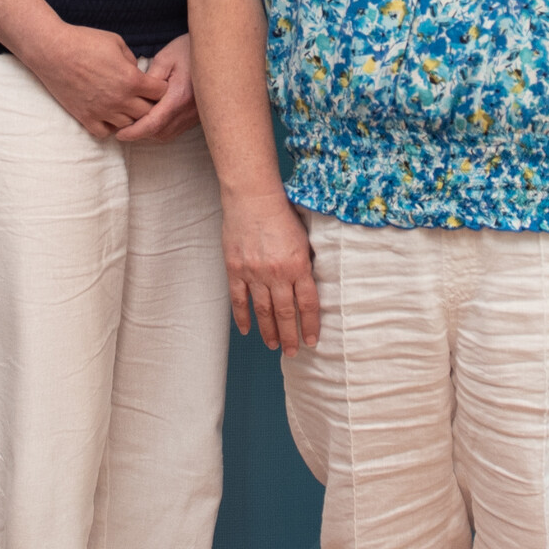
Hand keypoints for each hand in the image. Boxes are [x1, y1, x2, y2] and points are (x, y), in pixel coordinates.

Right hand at [27, 20, 158, 141]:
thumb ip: (132, 60)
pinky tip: (108, 114)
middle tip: (143, 97)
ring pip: (129, 126)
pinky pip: (105, 133)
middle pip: (148, 113)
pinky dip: (110, 126)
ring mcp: (102, 111)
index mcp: (131, 79)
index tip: (154, 83)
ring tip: (126, 106)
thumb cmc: (84, 41)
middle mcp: (120, 99)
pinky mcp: (85, 117)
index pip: (161, 93)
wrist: (52, 50)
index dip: (161, 87)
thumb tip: (137, 71)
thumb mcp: (116, 42)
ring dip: (131, 117)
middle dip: (150, 105)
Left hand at [115, 36, 199, 143]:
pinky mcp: (197, 115)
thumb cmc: (189, 50)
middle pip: (159, 133)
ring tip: (134, 125)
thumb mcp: (165, 59)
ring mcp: (195, 115)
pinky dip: (161, 129)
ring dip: (150, 133)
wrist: (216, 52)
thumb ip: (149, 79)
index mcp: (179, 96)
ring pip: (168, 134)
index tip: (119, 134)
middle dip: (140, 134)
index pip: (153, 123)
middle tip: (122, 129)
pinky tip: (151, 120)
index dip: (134, 132)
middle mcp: (188, 110)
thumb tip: (134, 96)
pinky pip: (176, 130)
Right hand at [225, 192, 320, 353]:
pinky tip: (247, 330)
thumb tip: (312, 282)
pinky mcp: (235, 269)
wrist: (252, 197)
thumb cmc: (282, 212)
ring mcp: (254, 273)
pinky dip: (242, 317)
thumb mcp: (305, 236)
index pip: (308, 304)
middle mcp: (277, 274)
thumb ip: (307, 261)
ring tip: (273, 345)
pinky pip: (239, 300)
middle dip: (290, 336)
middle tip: (293, 351)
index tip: (312, 340)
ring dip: (269, 331)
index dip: (311, 325)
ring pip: (263, 311)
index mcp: (299, 265)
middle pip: (286, 313)